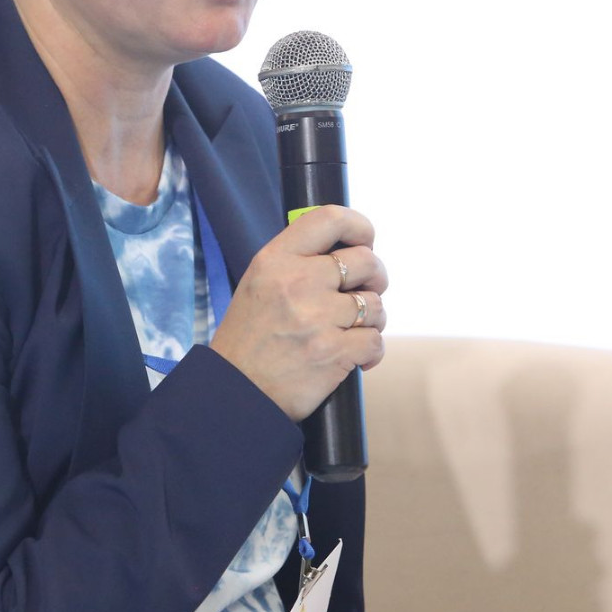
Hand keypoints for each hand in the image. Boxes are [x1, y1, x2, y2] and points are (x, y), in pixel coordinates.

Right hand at [208, 205, 387, 421]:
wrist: (235, 392)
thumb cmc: (249, 338)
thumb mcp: (258, 283)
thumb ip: (296, 262)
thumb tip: (344, 251)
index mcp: (277, 260)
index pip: (329, 219)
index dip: (359, 226)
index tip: (365, 240)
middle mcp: (298, 282)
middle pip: (367, 261)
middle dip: (375, 278)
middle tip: (362, 293)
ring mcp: (318, 318)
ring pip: (376, 305)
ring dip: (371, 319)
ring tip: (351, 330)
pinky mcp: (334, 353)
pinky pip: (376, 341)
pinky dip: (371, 351)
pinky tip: (354, 357)